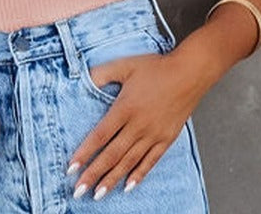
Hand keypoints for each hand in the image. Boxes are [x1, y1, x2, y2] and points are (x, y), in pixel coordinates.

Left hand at [66, 51, 206, 200]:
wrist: (189, 73)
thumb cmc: (157, 68)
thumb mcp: (125, 65)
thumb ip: (102, 73)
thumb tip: (83, 78)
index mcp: (125, 108)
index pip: (100, 136)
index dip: (85, 153)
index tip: (71, 167)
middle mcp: (138, 125)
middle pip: (112, 154)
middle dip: (93, 174)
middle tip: (79, 191)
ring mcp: (153, 134)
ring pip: (129, 162)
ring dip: (112, 179)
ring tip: (98, 194)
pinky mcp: (166, 139)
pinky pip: (150, 161)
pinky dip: (139, 175)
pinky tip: (128, 186)